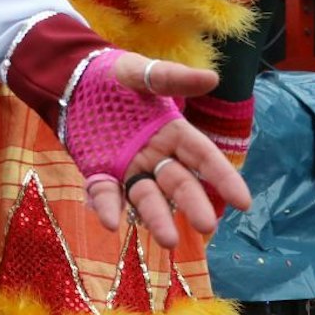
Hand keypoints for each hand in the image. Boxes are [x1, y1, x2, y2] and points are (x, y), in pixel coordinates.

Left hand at [84, 53, 252, 249]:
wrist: (70, 78)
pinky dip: (106, 207)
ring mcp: (127, 167)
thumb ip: (172, 79)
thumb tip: (212, 78)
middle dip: (193, 204)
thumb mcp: (141, 72)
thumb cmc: (113, 75)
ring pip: (146, 196)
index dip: (223, 177)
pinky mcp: (98, 172)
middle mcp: (154, 155)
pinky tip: (110, 223)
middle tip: (206, 226)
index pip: (203, 156)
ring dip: (156, 218)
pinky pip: (105, 193)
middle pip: (178, 183)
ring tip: (167, 241)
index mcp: (172, 132)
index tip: (243, 202)